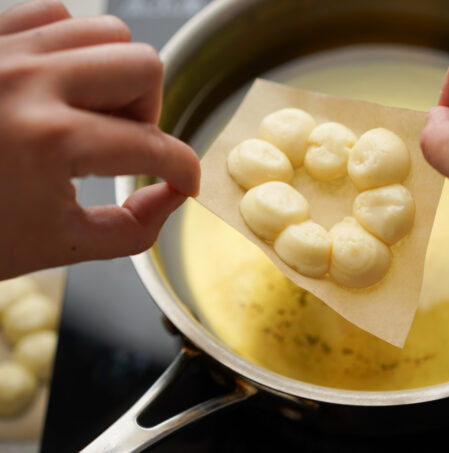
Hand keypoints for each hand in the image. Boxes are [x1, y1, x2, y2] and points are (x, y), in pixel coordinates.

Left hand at [0, 0, 199, 279]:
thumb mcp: (56, 246)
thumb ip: (133, 229)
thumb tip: (172, 196)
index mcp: (49, 141)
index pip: (153, 147)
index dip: (183, 169)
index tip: (183, 180)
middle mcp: (29, 81)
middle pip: (143, 66)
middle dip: (149, 113)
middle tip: (125, 144)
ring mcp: (1, 51)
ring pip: (105, 31)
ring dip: (114, 77)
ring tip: (90, 112)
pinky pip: (53, 15)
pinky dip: (70, 48)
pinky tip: (57, 85)